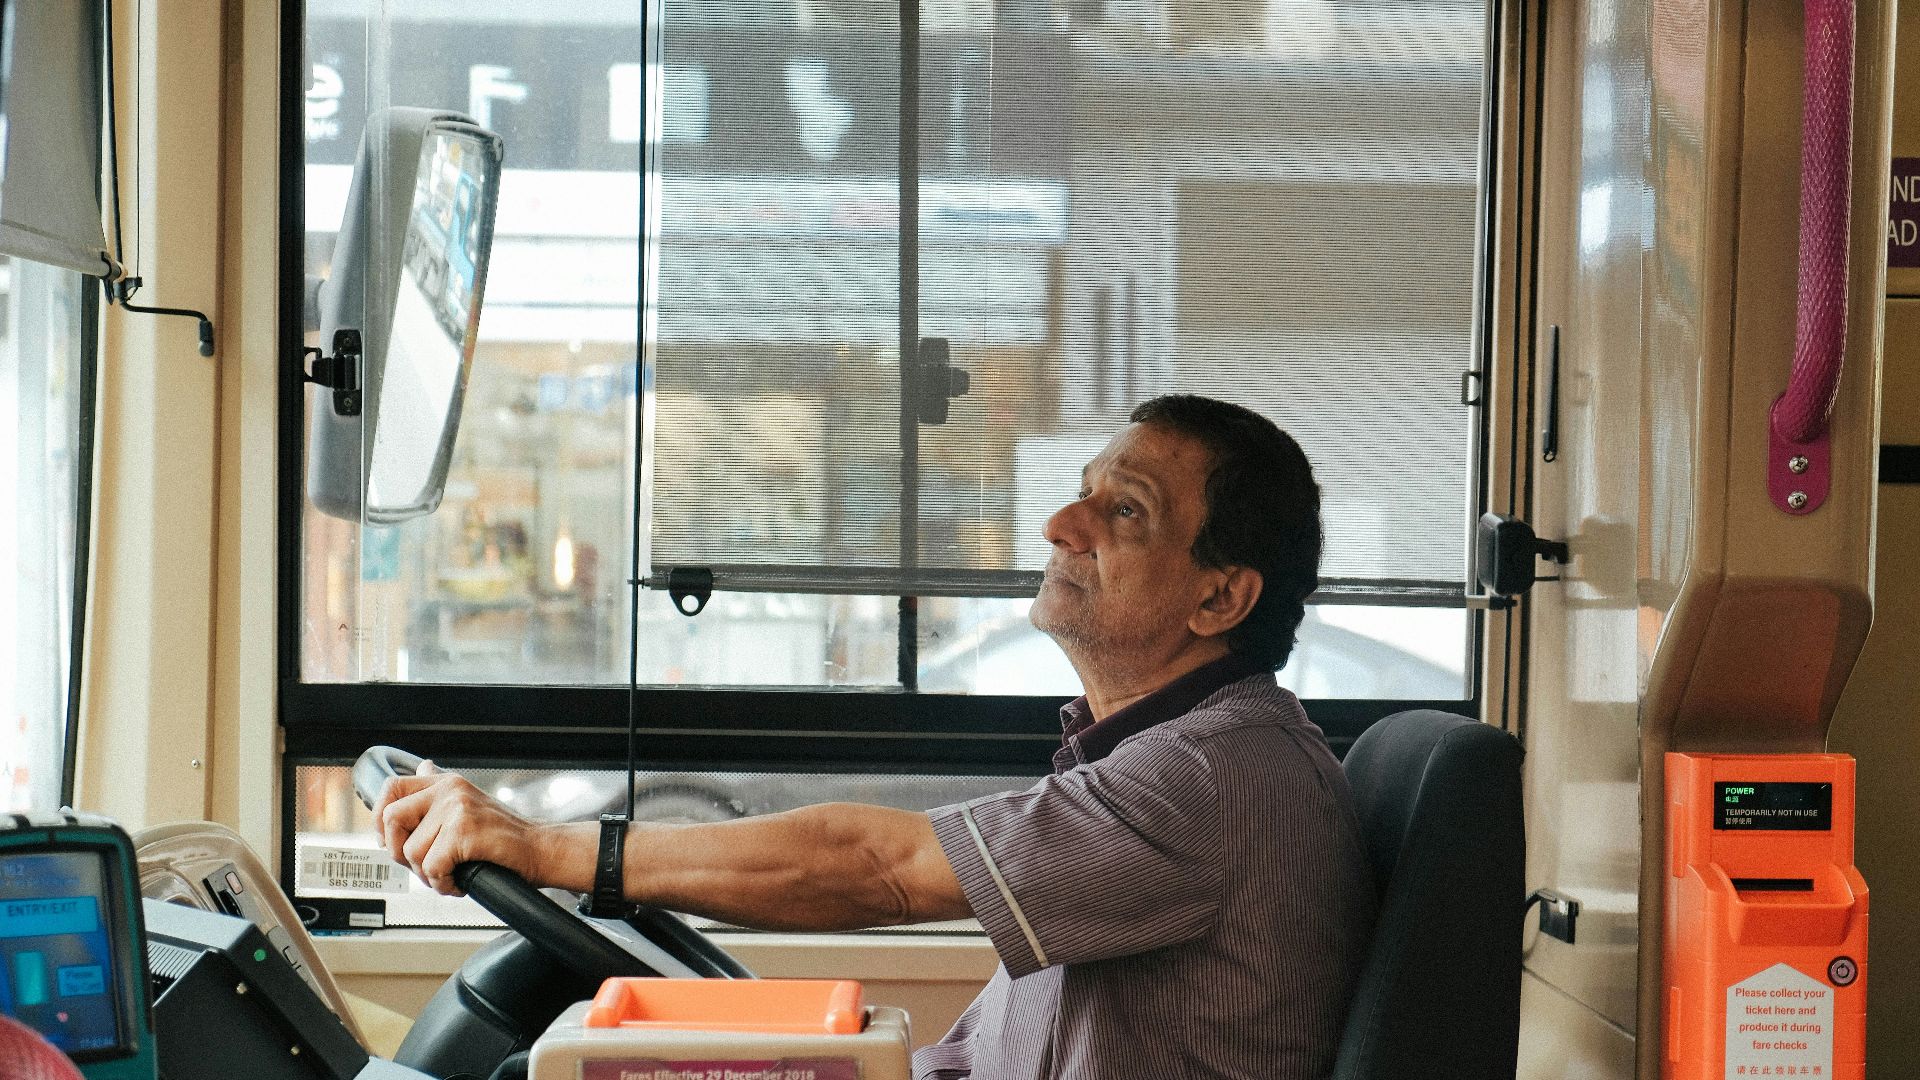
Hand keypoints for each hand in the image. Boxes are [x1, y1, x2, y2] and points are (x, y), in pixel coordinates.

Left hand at [371, 762, 546, 894]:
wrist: (542, 850)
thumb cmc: (506, 838)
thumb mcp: (470, 805)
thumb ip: (441, 792)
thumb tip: (422, 766)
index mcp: (447, 782)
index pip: (392, 788)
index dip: (380, 818)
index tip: (390, 841)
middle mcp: (450, 790)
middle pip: (391, 820)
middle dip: (399, 852)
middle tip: (425, 866)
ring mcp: (457, 809)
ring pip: (410, 851)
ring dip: (427, 875)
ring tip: (451, 876)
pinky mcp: (465, 832)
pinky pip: (432, 867)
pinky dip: (443, 884)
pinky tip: (460, 882)